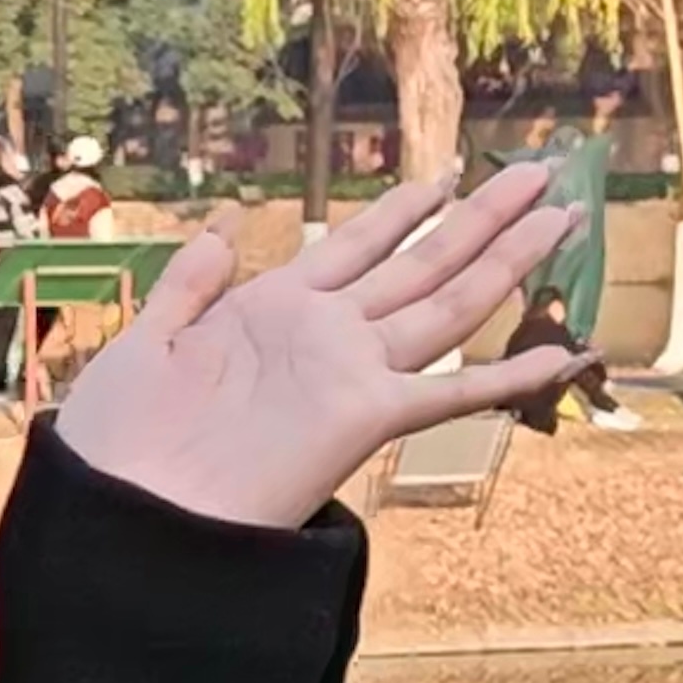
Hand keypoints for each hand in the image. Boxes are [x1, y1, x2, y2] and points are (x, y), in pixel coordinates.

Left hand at [53, 158, 591, 532]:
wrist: (121, 510)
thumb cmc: (120, 436)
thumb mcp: (148, 339)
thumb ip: (191, 284)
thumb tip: (228, 225)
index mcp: (275, 309)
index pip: (358, 244)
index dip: (405, 207)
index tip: (448, 171)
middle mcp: (326, 335)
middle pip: (422, 263)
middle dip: (482, 217)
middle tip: (541, 171)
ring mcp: (350, 374)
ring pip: (448, 304)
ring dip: (505, 261)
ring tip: (563, 214)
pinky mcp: (364, 420)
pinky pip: (449, 393)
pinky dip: (506, 377)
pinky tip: (562, 356)